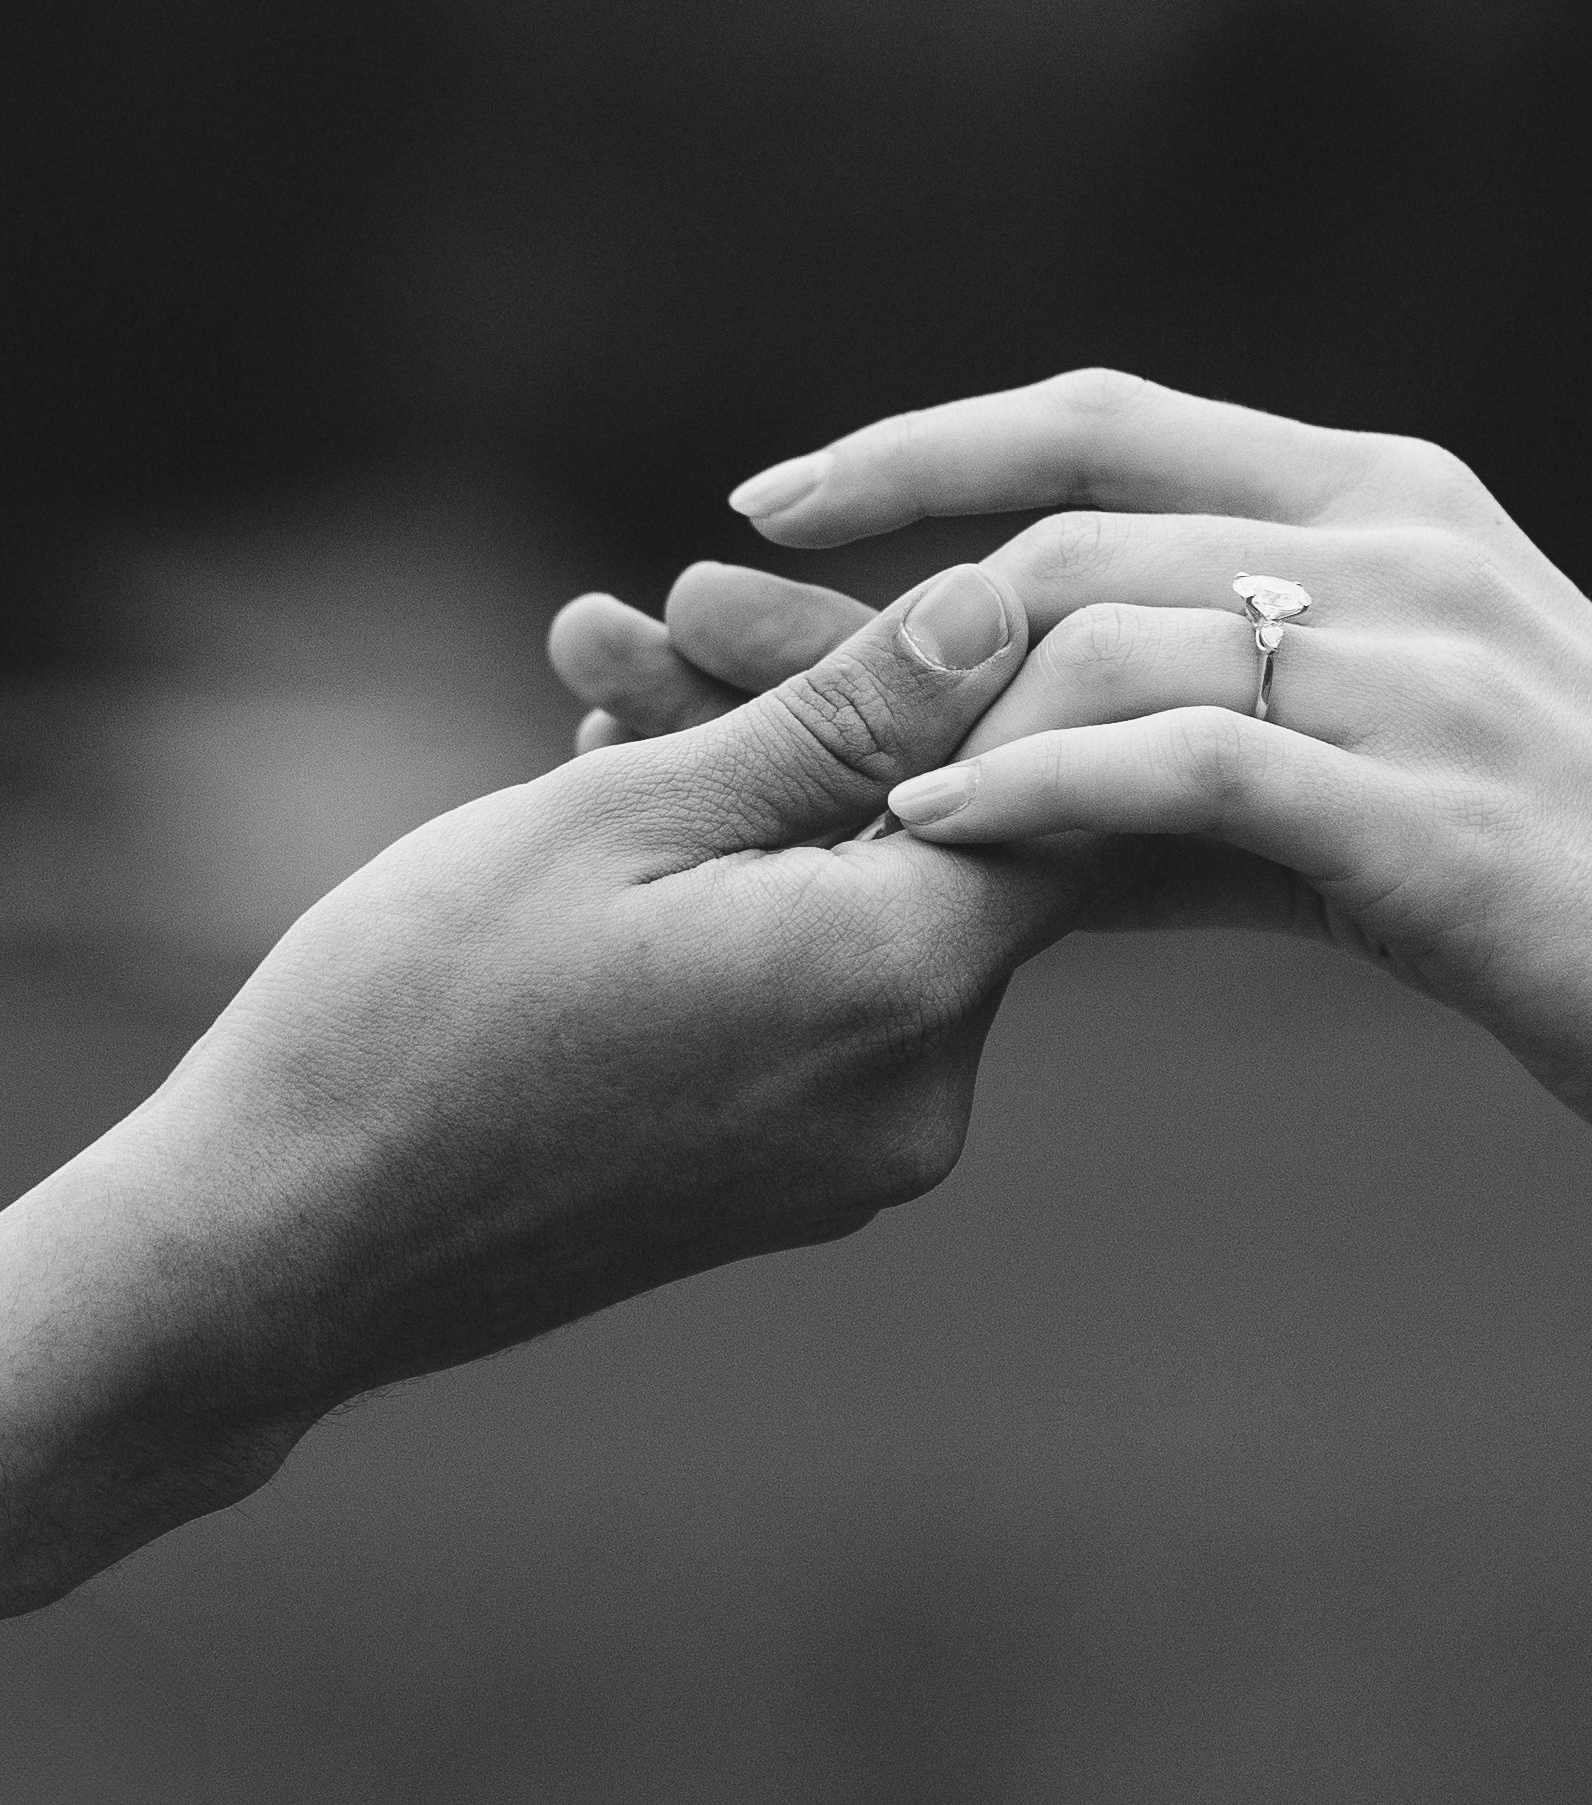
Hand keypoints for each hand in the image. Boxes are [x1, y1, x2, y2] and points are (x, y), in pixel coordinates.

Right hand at [1, 564, 1090, 1612]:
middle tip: (667, 620)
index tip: (868, 600)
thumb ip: (842, 716)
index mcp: (900, 986)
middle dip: (821, 719)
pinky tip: (618, 817)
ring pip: (862, 906)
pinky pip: (813, 991)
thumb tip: (1005, 608)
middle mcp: (922, 1091)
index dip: (988, 667)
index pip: (1054, 786)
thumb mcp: (631, 812)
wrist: (278, 1249)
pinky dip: (744, 898)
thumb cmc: (422, 1005)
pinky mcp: (798, 1175)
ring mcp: (861, 1151)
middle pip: (946, 842)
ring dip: (756, 798)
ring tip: (594, 708)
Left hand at [582, 371, 1591, 1264]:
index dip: (915, 445)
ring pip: (1104, 628)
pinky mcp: (1424, 808)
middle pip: (1058, 522)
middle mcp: (1388, 547)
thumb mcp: (1370, 775)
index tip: (767, 500)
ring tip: (773, 755)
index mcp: (1377, 502)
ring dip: (924, 697)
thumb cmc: (1576, 881)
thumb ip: (1187, 757)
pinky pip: (1185, 765)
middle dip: (855, 582)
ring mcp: (1411, 668)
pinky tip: (925, 826)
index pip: (1094, 421)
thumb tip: (983, 780)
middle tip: (680, 629)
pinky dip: (1041, 787)